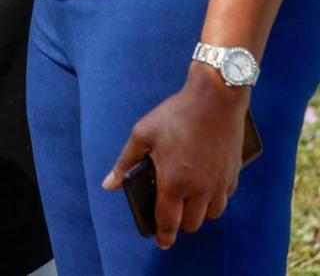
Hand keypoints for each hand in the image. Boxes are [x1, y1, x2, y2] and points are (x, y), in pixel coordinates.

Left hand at [102, 63, 249, 249]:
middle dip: (180, 223)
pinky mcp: (232, 176)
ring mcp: (218, 184)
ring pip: (210, 215)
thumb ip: (126, 162)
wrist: (214, 99)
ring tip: (187, 199)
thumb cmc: (176, 115)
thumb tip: (109, 184)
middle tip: (171, 212)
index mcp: (173, 182)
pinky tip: (204, 185)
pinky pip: (224, 199)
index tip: (160, 242)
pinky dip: (214, 199)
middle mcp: (198, 190)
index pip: (168, 222)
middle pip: (191, 224)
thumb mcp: (143, 133)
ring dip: (198, 213)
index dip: (163, 236)